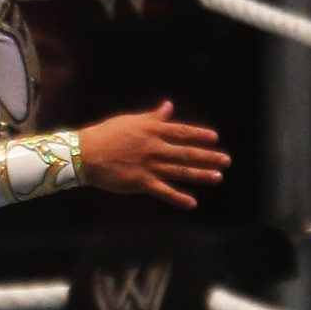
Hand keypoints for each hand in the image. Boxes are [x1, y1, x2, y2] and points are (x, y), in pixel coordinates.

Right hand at [75, 102, 228, 209]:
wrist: (84, 153)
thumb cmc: (105, 134)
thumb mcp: (130, 121)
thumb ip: (153, 116)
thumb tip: (168, 106)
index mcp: (152, 131)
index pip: (181, 132)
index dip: (199, 135)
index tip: (215, 138)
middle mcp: (154, 148)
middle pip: (186, 152)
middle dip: (208, 156)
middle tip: (226, 160)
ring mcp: (149, 166)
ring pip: (180, 171)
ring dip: (200, 174)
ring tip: (218, 177)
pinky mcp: (140, 182)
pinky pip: (163, 191)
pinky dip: (178, 198)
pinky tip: (192, 203)